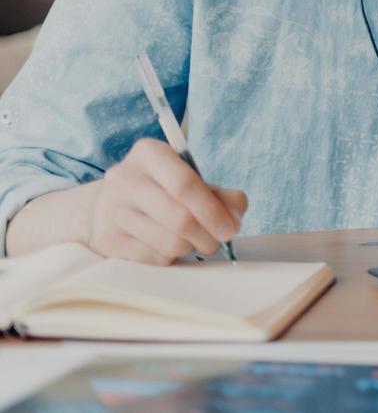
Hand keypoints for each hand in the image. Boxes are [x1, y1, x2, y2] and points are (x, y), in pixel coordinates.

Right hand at [86, 138, 246, 264]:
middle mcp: (124, 178)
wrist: (110, 203)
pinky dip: (171, 257)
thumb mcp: (191, 179)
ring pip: (168, 242)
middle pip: (179, 217)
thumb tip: (235, 215)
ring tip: (195, 241)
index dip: (213, 211)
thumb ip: (220, 194)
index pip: (185, 184)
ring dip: (191, 248)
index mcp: (149, 153)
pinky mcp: (106, 239)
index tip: (231, 228)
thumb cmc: (161, 189)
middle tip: (218, 241)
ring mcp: (111, 210)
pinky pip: (153, 258)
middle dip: (208, 235)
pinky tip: (170, 246)